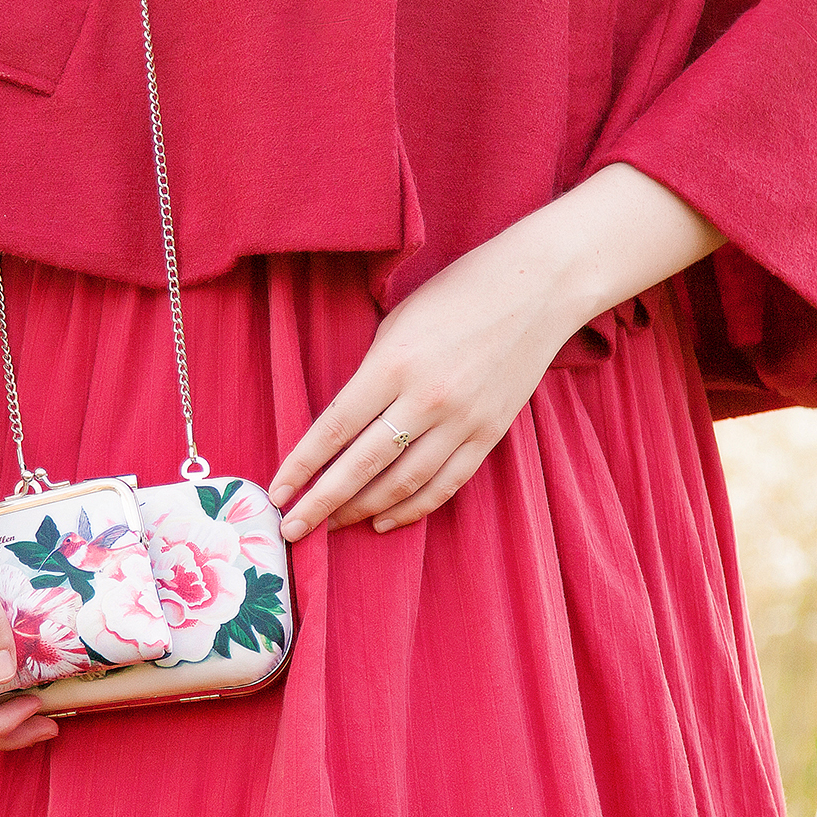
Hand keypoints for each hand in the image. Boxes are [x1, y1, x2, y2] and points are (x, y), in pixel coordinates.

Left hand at [268, 230, 587, 538]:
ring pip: (403, 483)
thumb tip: (342, 426)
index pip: (336, 428)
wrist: (538, 288)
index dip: (303, 465)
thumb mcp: (398, 322)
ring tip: (332, 525)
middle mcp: (427, 399)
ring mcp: (463, 421)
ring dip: (363, 510)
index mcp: (394, 364)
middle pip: (363, 465)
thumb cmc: (458, 293)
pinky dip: (412, 508)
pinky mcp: (490, 434)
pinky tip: (384, 520)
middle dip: (322, 502)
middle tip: (293, 528)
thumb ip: (371, 374)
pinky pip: (445, 484)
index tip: (278, 491)